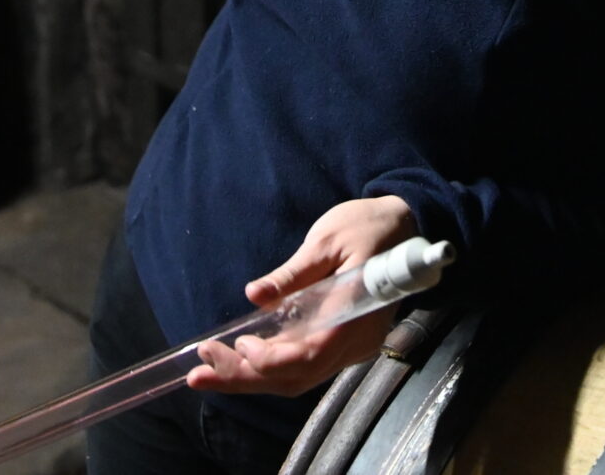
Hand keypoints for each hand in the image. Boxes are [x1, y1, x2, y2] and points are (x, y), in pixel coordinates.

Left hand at [187, 196, 417, 396]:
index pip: (310, 355)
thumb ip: (293, 274)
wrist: (405, 227)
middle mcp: (357, 343)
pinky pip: (305, 367)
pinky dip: (270, 368)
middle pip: (296, 377)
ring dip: (251, 377)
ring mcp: (353, 348)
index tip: (240, 343)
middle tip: (199, 372)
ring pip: (298, 378)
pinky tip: (240, 359)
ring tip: (208, 369)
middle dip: (245, 378)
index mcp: (355, 315)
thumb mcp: (327, 240)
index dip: (271, 359)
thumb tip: (255, 295)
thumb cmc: (368, 226)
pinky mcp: (344, 344)